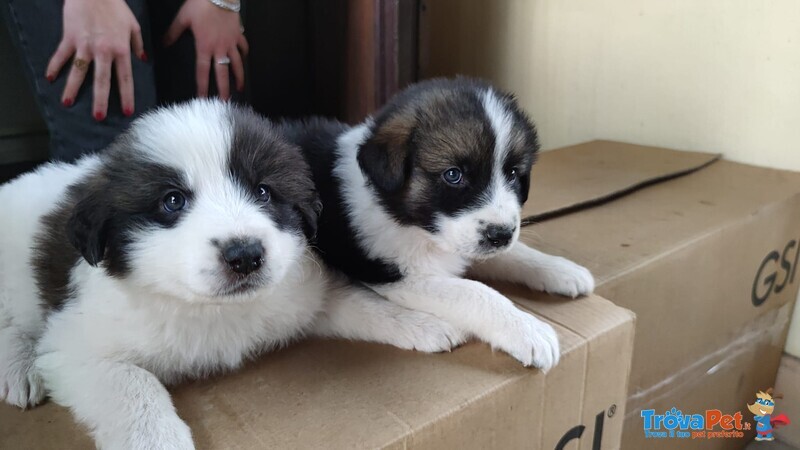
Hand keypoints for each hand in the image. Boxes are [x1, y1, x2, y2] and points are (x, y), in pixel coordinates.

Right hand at [46, 0, 144, 119]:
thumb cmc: (115, 6)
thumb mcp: (133, 25)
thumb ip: (138, 44)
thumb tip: (143, 59)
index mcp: (120, 50)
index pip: (124, 77)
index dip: (126, 95)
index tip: (127, 111)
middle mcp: (103, 51)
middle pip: (101, 80)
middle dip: (100, 100)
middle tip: (98, 117)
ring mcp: (84, 45)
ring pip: (78, 71)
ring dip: (72, 88)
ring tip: (67, 103)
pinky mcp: (70, 38)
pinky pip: (61, 55)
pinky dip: (54, 66)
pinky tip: (50, 78)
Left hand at [164, 0, 248, 99]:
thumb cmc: (200, 5)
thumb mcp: (183, 18)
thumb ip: (173, 33)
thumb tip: (164, 43)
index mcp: (205, 47)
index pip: (202, 71)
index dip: (202, 86)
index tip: (202, 98)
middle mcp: (220, 48)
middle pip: (223, 74)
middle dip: (224, 89)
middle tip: (224, 102)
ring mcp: (231, 42)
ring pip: (237, 64)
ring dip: (239, 77)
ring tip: (239, 88)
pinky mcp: (238, 34)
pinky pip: (243, 47)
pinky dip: (245, 54)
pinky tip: (244, 59)